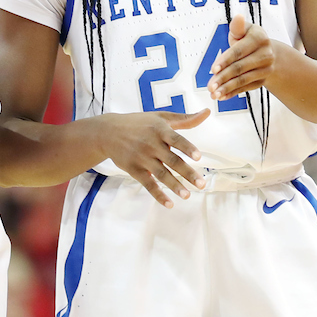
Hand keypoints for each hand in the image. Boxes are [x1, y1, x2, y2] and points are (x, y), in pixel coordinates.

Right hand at [91, 108, 209, 207]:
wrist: (108, 132)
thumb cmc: (139, 123)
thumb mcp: (160, 117)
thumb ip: (185, 119)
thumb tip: (207, 112)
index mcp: (159, 130)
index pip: (176, 140)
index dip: (187, 148)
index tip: (198, 157)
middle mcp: (151, 144)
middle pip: (172, 160)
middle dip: (187, 173)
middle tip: (201, 184)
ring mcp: (142, 158)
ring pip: (161, 174)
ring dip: (174, 186)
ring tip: (187, 195)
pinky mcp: (134, 169)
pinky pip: (148, 184)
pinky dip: (158, 194)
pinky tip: (169, 203)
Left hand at [207, 15, 279, 101]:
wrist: (268, 52)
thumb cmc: (248, 39)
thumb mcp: (243, 30)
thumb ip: (238, 27)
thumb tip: (238, 17)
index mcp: (260, 38)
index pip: (239, 51)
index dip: (225, 60)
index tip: (213, 70)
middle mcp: (266, 54)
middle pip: (240, 67)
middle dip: (223, 78)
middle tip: (209, 86)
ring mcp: (266, 69)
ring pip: (243, 80)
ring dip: (227, 88)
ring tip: (213, 94)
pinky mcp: (263, 80)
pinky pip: (246, 88)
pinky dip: (233, 93)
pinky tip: (222, 97)